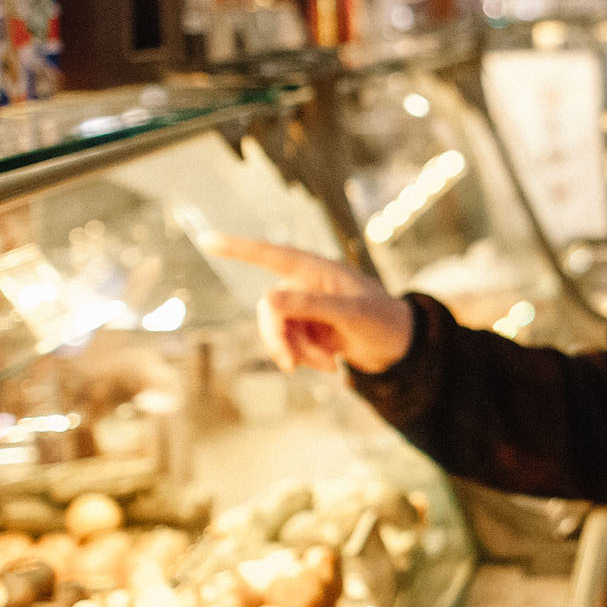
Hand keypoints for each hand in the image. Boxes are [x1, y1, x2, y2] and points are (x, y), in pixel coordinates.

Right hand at [204, 235, 416, 374]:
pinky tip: (331, 364)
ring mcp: (304, 308)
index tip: (206, 240)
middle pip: (269, 310)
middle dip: (280, 340)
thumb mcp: (351, 315)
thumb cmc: (383, 321)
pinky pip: (290, 345)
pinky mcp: (307, 328)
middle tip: (294, 367)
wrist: (401, 347)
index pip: (269, 255)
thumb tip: (266, 298)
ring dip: (299, 353)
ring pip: (277, 332)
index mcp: (316, 270)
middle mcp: (305, 285)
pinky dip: (306, 358)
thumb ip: (310, 306)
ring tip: (329, 364)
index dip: (237, 248)